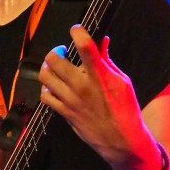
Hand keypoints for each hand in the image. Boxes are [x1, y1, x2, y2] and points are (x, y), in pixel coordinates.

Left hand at [39, 24, 147, 163]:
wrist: (121, 140)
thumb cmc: (125, 108)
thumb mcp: (122, 81)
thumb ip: (107, 60)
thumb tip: (102, 40)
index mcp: (99, 75)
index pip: (84, 45)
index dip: (77, 31)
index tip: (77, 29)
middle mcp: (81, 85)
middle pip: (53, 59)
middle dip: (56, 50)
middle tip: (62, 51)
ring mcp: (70, 100)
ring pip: (45, 75)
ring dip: (48, 67)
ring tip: (56, 67)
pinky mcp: (64, 112)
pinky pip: (45, 95)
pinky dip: (47, 87)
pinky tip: (55, 86)